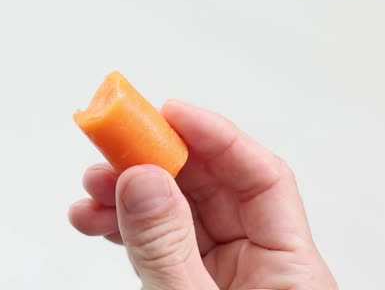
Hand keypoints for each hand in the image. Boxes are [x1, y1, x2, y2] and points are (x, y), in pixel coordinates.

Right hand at [68, 101, 336, 289]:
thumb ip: (167, 248)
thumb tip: (143, 180)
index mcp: (292, 271)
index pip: (263, 177)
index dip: (216, 135)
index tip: (167, 112)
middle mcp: (261, 269)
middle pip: (213, 187)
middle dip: (157, 160)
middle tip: (113, 141)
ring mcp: (224, 282)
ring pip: (178, 214)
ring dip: (129, 193)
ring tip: (91, 186)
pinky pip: (158, 244)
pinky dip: (124, 227)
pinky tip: (93, 218)